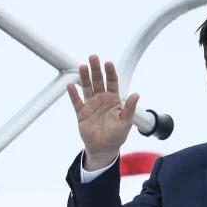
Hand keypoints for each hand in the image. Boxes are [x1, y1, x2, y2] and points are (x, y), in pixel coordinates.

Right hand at [66, 55, 139, 169]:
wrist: (104, 148)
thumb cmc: (117, 135)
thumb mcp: (126, 122)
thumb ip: (130, 108)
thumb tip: (136, 94)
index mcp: (114, 99)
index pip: (112, 82)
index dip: (110, 72)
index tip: (108, 63)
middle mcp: (102, 99)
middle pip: (98, 80)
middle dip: (96, 69)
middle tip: (93, 57)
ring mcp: (91, 105)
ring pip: (87, 87)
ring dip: (84, 77)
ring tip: (82, 66)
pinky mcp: (81, 113)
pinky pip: (77, 101)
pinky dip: (73, 94)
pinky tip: (70, 85)